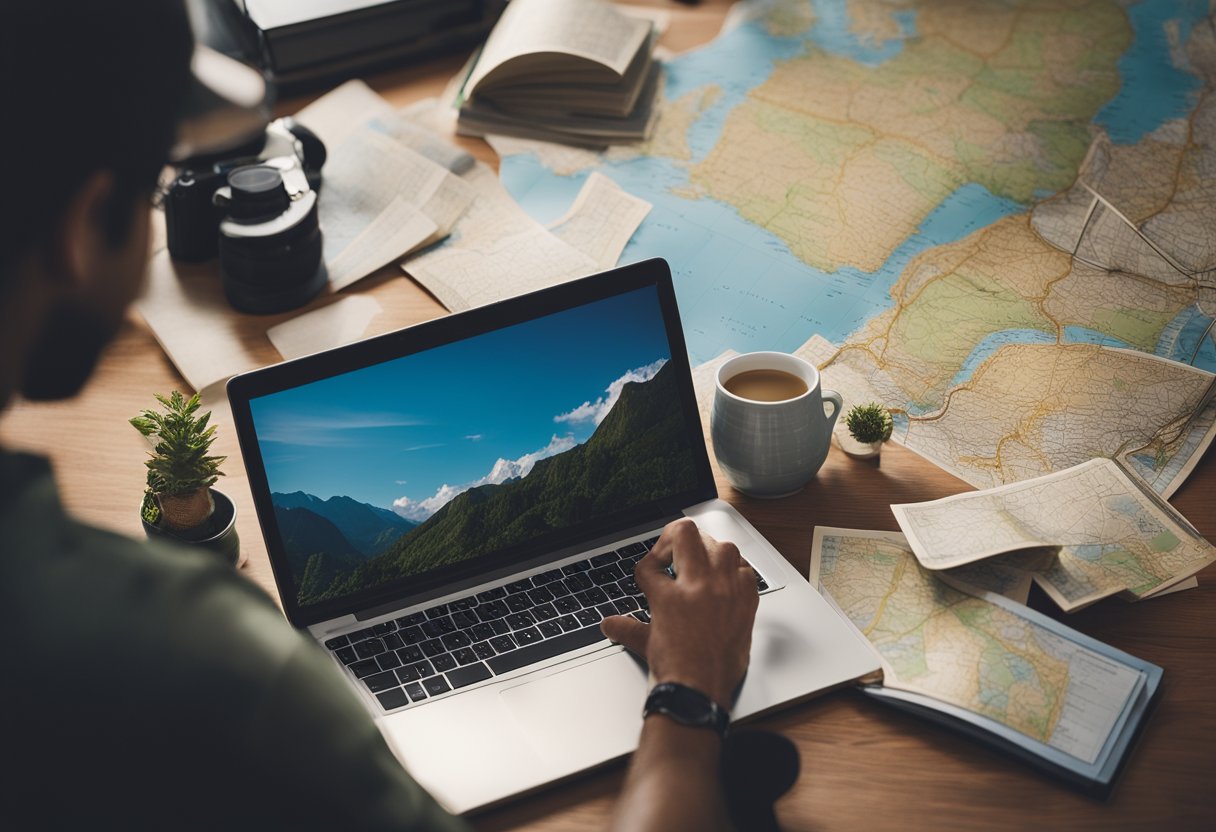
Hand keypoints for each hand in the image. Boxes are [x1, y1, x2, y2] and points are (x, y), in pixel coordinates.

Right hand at [601, 519, 758, 709]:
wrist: (700, 695)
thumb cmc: (675, 672)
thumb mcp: (644, 644)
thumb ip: (626, 627)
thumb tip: (610, 623)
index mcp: (670, 596)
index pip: (652, 564)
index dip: (648, 565)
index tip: (650, 572)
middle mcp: (700, 587)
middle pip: (686, 533)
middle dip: (674, 539)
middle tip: (671, 554)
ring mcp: (726, 593)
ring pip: (722, 546)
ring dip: (708, 550)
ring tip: (699, 562)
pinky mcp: (746, 604)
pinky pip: (746, 571)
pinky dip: (735, 570)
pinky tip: (725, 579)